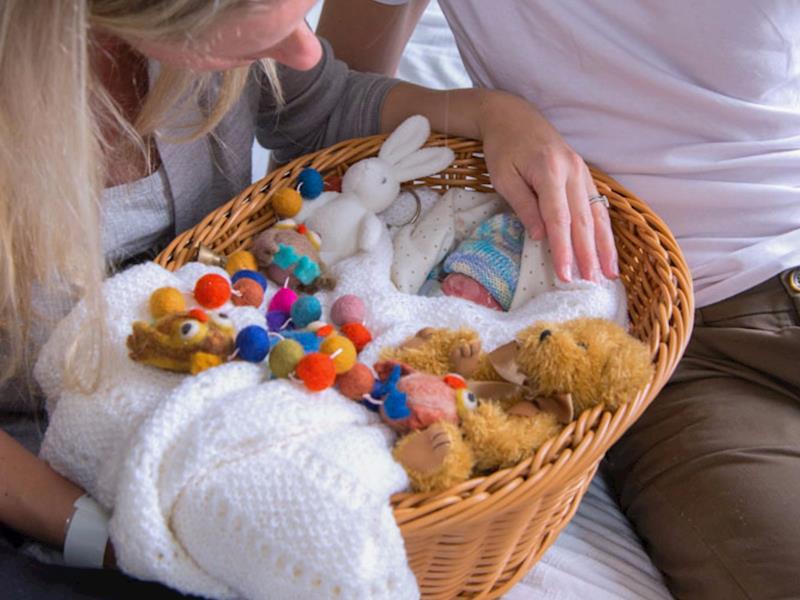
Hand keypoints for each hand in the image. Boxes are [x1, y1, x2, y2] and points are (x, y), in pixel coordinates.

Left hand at [478, 92, 617, 281]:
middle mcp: (572, 170)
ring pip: (597, 214)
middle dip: (588, 255)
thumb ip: (524, 206)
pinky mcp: (584, 173)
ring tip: (609, 274)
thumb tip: (540, 238)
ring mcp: (582, 171)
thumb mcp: (504, 177)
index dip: (563, 249)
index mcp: (550, 171)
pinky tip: (608, 249)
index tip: (565, 275)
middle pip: (583, 220)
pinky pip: (597, 206)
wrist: (513, 115)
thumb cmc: (503, 148)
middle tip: (592, 283)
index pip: (558, 219)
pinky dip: (604, 230)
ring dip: (604, 246)